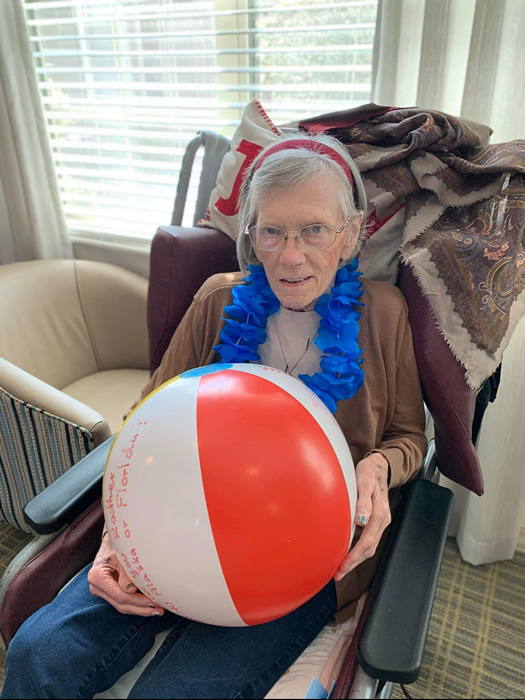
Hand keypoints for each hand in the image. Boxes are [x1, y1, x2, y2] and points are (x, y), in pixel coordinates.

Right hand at [87, 532, 164, 616]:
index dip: (137, 600)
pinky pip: (122, 603)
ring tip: (158, 610)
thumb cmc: (118, 545)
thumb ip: (126, 572)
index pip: (120, 595)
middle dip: (141, 608)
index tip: (153, 601)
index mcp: (97, 576)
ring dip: (140, 610)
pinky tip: (149, 607)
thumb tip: (131, 591)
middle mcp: (96, 586)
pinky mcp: (108, 593)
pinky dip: (136, 606)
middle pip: (121, 603)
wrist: (112, 541)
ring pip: (121, 606)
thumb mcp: (122, 554)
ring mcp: (101, 591)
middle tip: (159, 610)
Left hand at [334, 453, 390, 580]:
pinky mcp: (376, 521)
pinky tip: (349, 554)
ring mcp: (380, 522)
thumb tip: (362, 520)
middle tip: (338, 574)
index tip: (342, 565)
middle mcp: (382, 520)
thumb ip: (363, 501)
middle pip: (369, 548)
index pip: (367, 541)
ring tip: (341, 569)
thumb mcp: (365, 482)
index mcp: (379, 513)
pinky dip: (359, 550)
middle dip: (353, 563)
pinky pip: (369, 540)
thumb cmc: (368, 472)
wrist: (378, 466)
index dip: (354, 556)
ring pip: (370, 546)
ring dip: (356, 559)